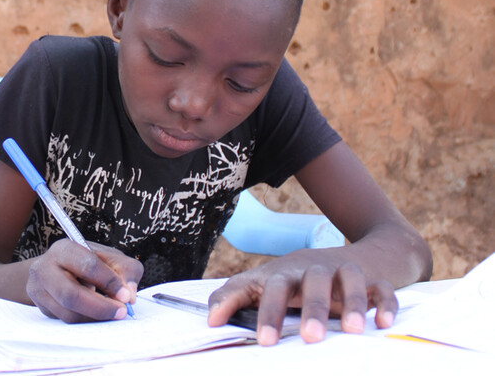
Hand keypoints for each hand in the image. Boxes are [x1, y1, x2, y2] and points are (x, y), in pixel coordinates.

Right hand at [26, 239, 142, 322]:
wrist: (60, 268)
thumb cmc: (88, 262)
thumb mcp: (110, 258)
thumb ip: (126, 270)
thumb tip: (129, 295)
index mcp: (64, 249)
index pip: (87, 266)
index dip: (109, 282)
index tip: (125, 295)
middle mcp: (45, 268)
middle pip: (71, 294)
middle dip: (100, 307)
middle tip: (121, 312)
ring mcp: (39, 290)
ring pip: (68, 313)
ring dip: (94, 318)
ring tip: (112, 313)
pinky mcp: (42, 308)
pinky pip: (65, 321)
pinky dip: (86, 321)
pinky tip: (97, 316)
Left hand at [207, 251, 397, 345]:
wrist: (339, 254)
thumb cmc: (291, 279)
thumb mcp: (261, 283)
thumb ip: (234, 297)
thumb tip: (210, 320)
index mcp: (286, 274)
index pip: (273, 289)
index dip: (268, 313)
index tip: (265, 341)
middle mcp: (315, 271)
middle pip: (314, 282)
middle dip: (312, 309)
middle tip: (310, 337)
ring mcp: (345, 272)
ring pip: (350, 280)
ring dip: (353, 302)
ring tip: (352, 331)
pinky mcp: (372, 280)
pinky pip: (383, 288)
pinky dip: (385, 303)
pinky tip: (383, 323)